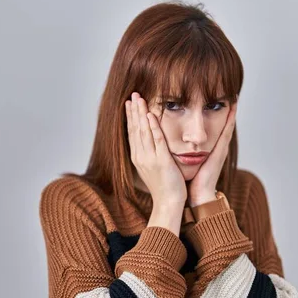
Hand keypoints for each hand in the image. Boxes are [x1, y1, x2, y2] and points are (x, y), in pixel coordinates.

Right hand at [125, 92, 186, 206]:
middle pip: (135, 129)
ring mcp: (150, 159)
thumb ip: (151, 153)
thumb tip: (150, 143)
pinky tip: (151, 114)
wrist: (168, 203)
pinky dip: (153, 126)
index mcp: (138, 157)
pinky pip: (157, 140)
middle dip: (133, 110)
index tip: (129, 103)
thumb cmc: (164, 186)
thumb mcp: (153, 167)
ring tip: (139, 99)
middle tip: (133, 95)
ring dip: (141, 113)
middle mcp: (140, 156)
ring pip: (143, 131)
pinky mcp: (161, 161)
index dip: (130, 117)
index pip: (132, 133)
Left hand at [188, 102, 236, 206]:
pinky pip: (227, 133)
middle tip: (231, 91)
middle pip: (224, 123)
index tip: (218, 97)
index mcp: (209, 148)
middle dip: (228, 109)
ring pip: (228, 125)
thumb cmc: (191, 180)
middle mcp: (217, 146)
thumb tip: (178, 142)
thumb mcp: (188, 160)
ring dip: (232, 111)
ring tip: (235, 96)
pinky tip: (233, 109)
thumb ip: (187, 150)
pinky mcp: (221, 152)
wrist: (198, 195)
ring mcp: (221, 149)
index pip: (215, 127)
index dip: (217, 113)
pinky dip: (231, 121)